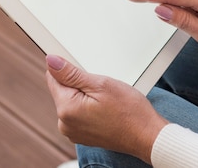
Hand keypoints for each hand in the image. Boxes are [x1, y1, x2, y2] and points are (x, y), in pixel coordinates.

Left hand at [45, 55, 167, 163]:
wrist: (146, 135)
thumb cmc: (130, 111)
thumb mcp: (101, 84)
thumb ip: (72, 74)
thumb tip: (51, 62)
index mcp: (66, 109)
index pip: (53, 78)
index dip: (70, 69)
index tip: (87, 72)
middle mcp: (65, 124)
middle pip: (64, 90)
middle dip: (81, 83)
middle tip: (103, 87)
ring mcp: (74, 132)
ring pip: (73, 101)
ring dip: (87, 95)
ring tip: (108, 100)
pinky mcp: (83, 135)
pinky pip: (80, 114)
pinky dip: (91, 107)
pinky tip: (108, 109)